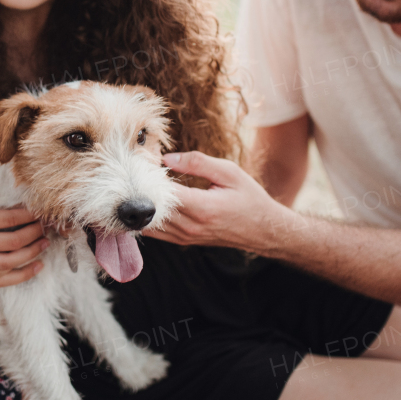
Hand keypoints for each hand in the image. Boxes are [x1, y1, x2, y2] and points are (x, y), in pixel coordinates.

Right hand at [0, 157, 47, 285]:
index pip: (7, 219)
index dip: (27, 215)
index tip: (40, 209)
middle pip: (13, 242)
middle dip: (34, 233)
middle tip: (48, 226)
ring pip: (9, 262)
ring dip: (31, 253)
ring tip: (45, 244)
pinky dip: (19, 274)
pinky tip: (33, 267)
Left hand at [145, 151, 289, 252]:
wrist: (263, 230)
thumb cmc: (249, 198)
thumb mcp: (229, 172)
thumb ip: (196, 163)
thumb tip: (166, 158)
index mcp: (202, 207)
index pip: (162, 193)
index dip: (149, 177)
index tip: (144, 162)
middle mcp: (190, 226)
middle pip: (151, 209)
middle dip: (142, 190)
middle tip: (137, 171)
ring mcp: (185, 237)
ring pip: (149, 224)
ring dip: (142, 206)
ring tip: (141, 186)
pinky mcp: (183, 241)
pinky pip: (155, 232)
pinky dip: (147, 218)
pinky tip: (147, 203)